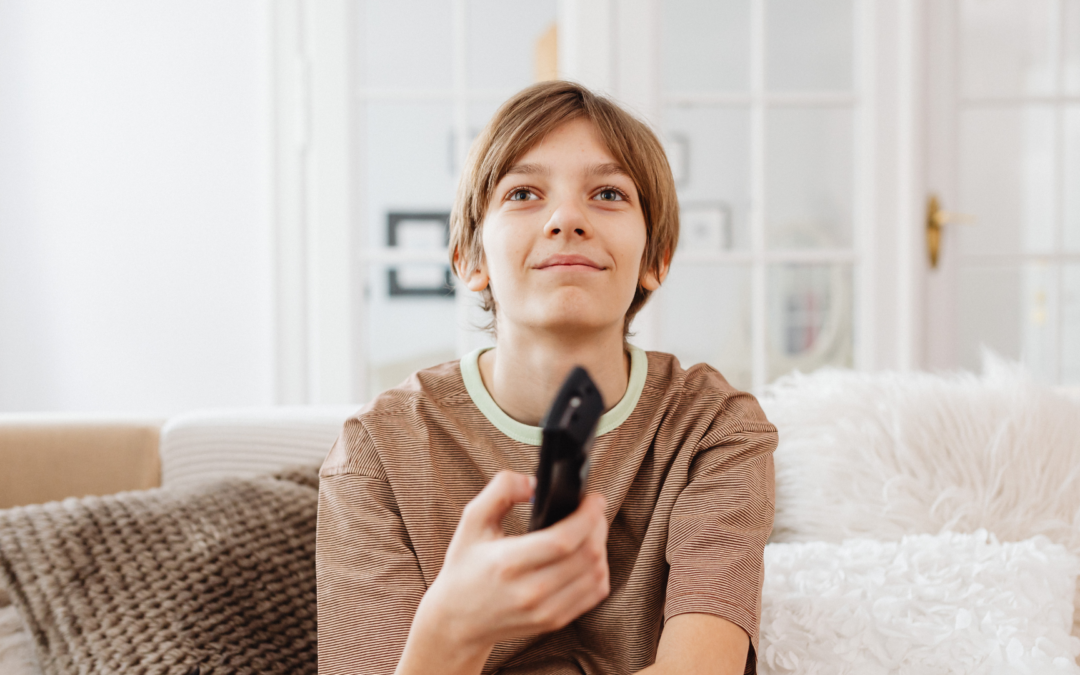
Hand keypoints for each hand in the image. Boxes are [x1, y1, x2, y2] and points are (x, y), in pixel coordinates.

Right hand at [396, 471, 609, 674]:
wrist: (457, 620)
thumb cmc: (465, 568)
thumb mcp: (472, 521)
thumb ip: (501, 490)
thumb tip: (534, 482)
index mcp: (508, 563)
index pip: (563, 540)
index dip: (588, 516)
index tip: (593, 499)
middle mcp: (529, 591)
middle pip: (587, 556)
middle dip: (598, 526)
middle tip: (592, 511)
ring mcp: (544, 611)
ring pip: (596, 574)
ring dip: (600, 547)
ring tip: (589, 532)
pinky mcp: (554, 621)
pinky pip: (595, 593)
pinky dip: (598, 571)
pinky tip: (585, 558)